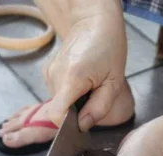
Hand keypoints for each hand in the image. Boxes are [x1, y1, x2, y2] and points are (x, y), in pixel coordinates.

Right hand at [43, 1, 127, 130]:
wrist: (93, 22)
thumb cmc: (108, 47)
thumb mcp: (113, 82)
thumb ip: (99, 108)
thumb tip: (83, 126)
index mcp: (72, 78)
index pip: (56, 115)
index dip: (67, 124)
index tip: (81, 119)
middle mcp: (55, 77)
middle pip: (60, 110)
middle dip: (76, 111)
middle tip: (93, 95)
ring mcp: (49, 74)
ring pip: (59, 103)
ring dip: (74, 101)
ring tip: (88, 85)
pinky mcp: (48, 73)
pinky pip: (58, 94)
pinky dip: (70, 93)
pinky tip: (81, 81)